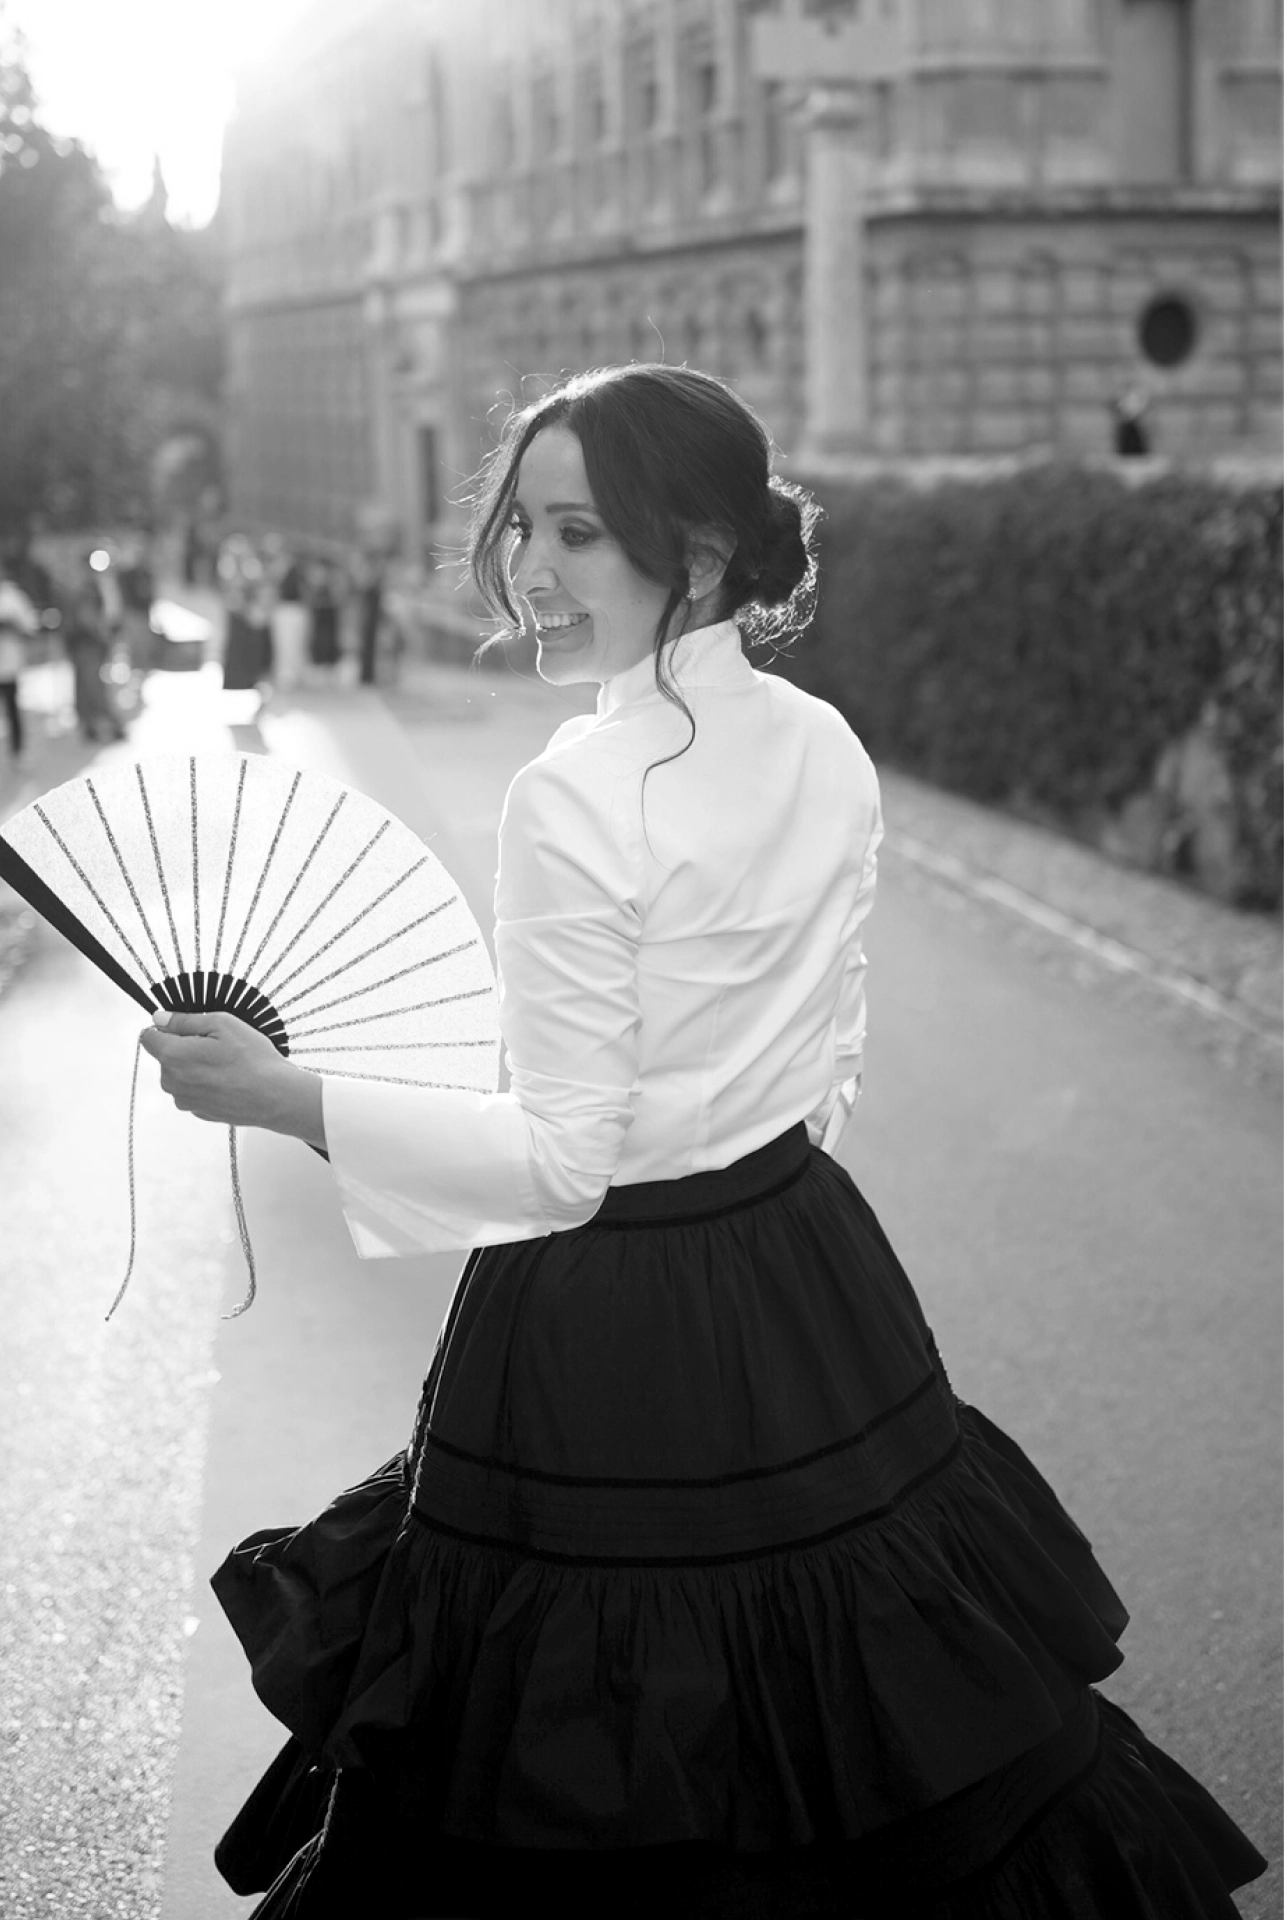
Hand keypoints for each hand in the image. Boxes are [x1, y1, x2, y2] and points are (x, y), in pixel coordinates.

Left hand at [139, 1011, 326, 1147]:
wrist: (275, 1096)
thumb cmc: (253, 1060)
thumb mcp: (222, 1023)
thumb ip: (184, 1020)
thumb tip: (160, 1018)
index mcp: (173, 1056)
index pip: (148, 1038)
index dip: (165, 1028)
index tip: (185, 1027)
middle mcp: (173, 1082)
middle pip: (165, 1057)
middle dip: (183, 1047)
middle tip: (216, 1044)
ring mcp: (185, 1100)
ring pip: (180, 1074)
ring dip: (195, 1067)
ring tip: (226, 1064)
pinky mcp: (199, 1112)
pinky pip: (194, 1090)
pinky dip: (206, 1083)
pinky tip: (228, 1079)